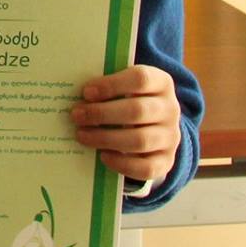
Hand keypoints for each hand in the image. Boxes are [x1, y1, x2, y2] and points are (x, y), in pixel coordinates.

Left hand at [72, 64, 179, 185]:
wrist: (156, 125)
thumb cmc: (130, 98)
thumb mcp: (124, 85)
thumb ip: (107, 85)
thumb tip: (75, 94)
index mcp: (161, 82)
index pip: (140, 79)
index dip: (112, 85)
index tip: (86, 92)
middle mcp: (170, 109)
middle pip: (137, 111)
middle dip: (102, 114)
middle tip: (76, 115)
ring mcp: (171, 137)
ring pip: (140, 140)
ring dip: (106, 138)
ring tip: (82, 135)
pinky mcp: (167, 161)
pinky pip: (146, 168)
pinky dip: (122, 164)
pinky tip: (103, 156)